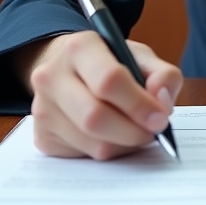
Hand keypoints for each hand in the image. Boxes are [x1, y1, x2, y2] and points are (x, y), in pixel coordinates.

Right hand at [20, 32, 183, 159]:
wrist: (70, 70)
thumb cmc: (111, 63)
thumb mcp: (141, 57)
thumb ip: (163, 75)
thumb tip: (161, 102)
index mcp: (80, 47)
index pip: (109, 80)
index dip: (139, 104)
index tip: (161, 118)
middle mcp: (52, 76)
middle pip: (95, 117)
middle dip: (133, 131)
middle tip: (154, 132)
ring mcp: (42, 109)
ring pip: (92, 144)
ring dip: (124, 145)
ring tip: (136, 131)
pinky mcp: (42, 137)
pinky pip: (83, 157)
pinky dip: (108, 152)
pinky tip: (114, 136)